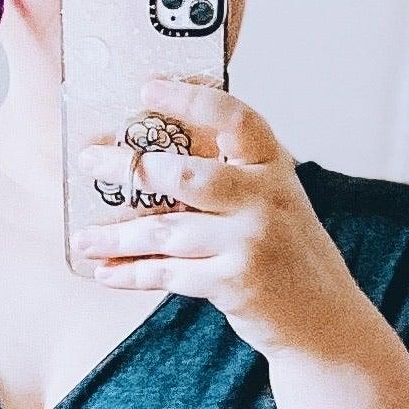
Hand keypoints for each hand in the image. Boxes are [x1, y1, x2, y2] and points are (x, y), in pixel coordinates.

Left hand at [72, 77, 366, 360]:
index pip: (233, 116)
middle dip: (128, 168)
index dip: (189, 97)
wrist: (323, 320)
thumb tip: (155, 157)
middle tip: (89, 161)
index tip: (146, 88)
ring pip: (165, 230)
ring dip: (116, 236)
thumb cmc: (287, 255)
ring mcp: (251, 240)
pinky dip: (132, 274)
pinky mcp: (235, 282)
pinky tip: (106, 271)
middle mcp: (265, 198)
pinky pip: (168, 273)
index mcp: (273, 166)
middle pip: (183, 173)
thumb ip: (232, 176)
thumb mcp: (273, 202)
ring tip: (85, 236)